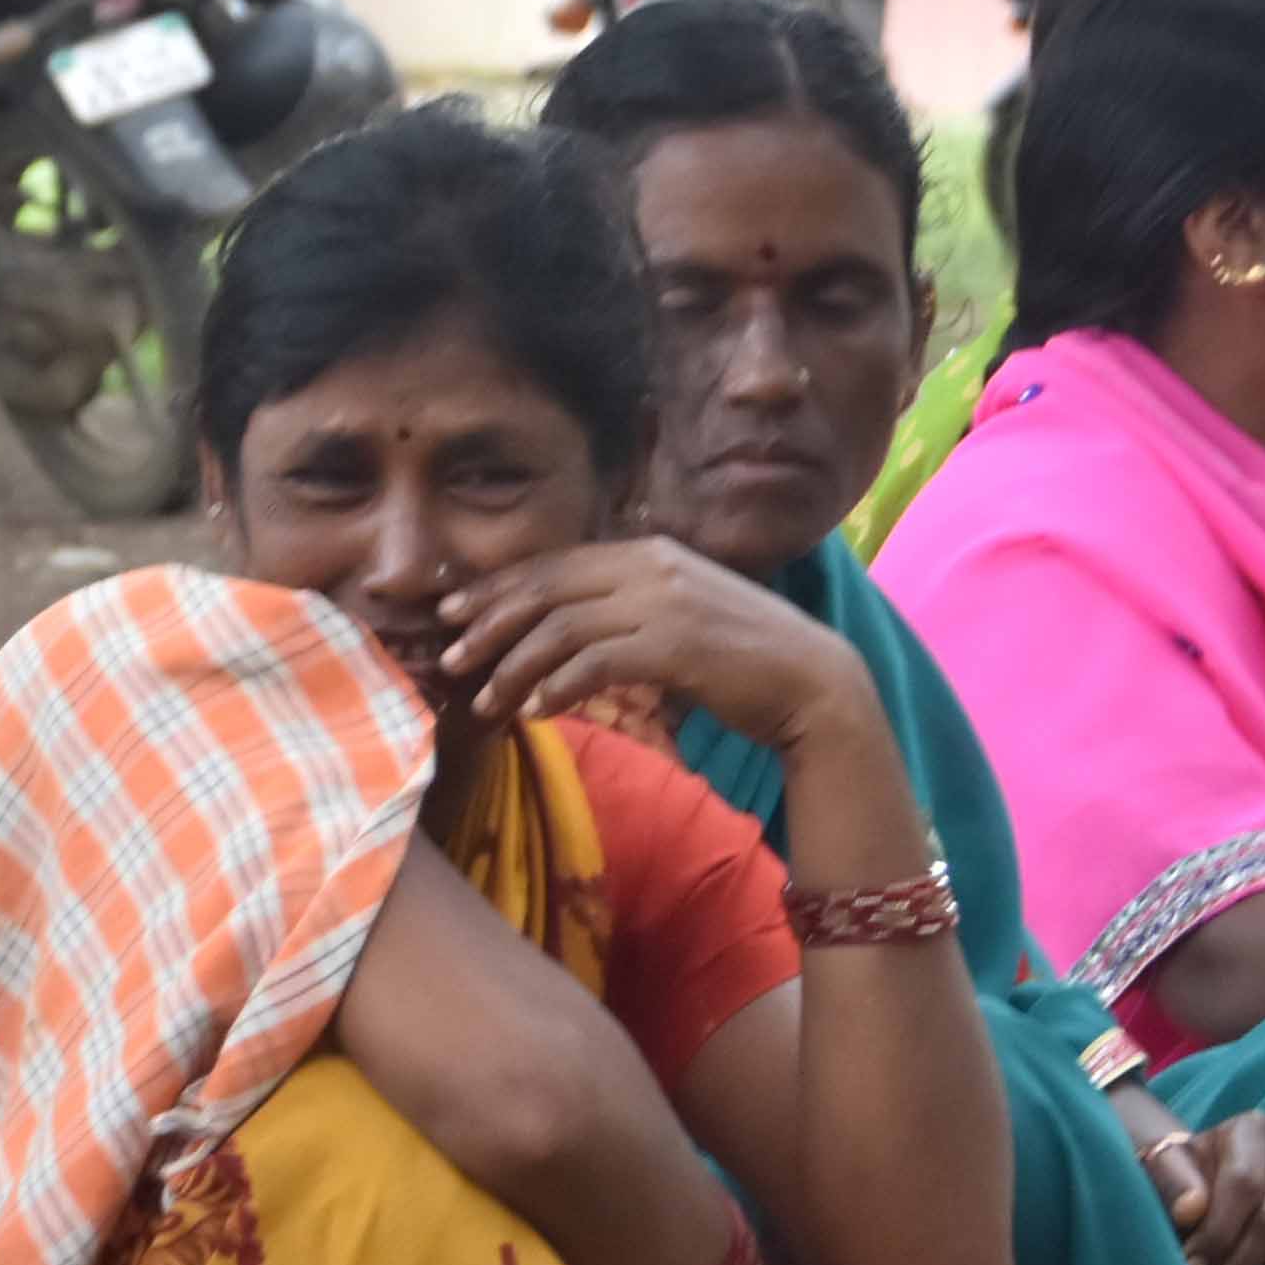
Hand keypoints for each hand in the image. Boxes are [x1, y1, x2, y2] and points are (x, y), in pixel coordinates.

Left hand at [436, 538, 870, 750]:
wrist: (814, 684)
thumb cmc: (744, 660)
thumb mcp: (683, 616)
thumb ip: (633, 609)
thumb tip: (573, 631)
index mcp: (650, 552)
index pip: (555, 563)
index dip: (498, 588)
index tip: (455, 614)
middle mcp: (652, 566)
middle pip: (547, 587)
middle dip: (490, 623)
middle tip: (450, 656)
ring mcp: (665, 603)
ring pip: (562, 628)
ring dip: (515, 667)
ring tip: (488, 700)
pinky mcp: (676, 646)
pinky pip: (595, 663)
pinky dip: (558, 686)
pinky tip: (538, 712)